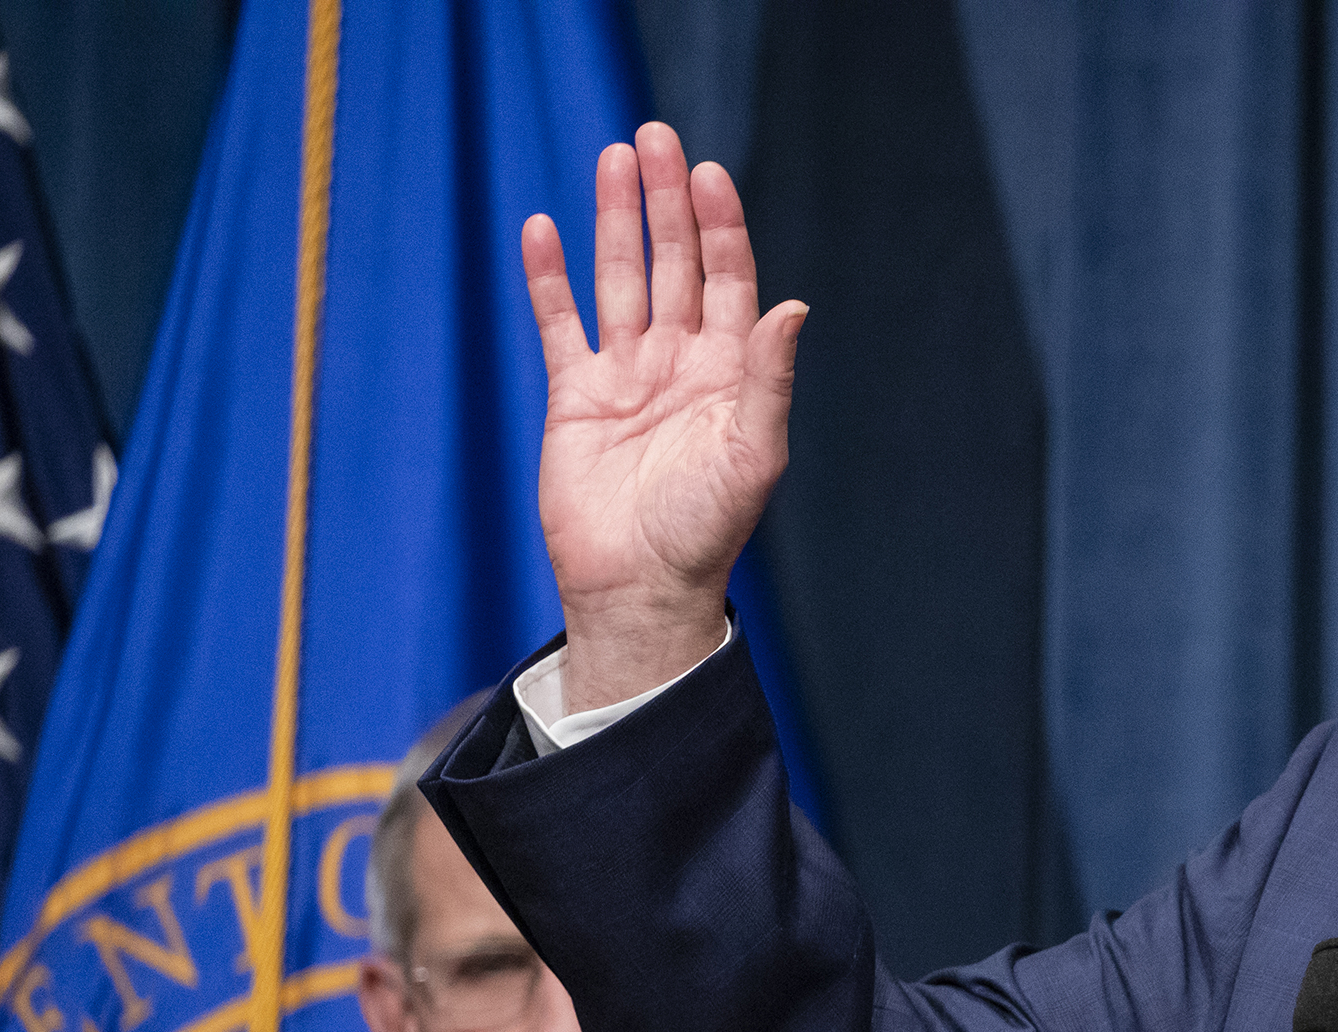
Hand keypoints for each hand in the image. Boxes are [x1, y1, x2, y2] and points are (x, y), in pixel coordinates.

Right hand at [521, 122, 806, 708]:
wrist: (638, 587)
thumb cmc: (705, 531)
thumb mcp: (752, 454)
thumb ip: (769, 379)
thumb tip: (793, 306)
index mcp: (731, 374)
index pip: (729, 281)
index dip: (720, 227)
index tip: (707, 174)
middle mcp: (681, 364)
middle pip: (673, 265)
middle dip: (666, 204)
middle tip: (655, 138)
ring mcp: (627, 376)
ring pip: (620, 281)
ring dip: (615, 222)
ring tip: (613, 159)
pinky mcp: (575, 397)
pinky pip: (560, 324)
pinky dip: (550, 279)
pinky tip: (545, 229)